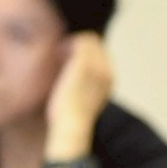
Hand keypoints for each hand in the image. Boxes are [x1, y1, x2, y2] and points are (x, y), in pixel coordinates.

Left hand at [45, 33, 113, 157]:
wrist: (71, 127)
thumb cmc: (70, 120)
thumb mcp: (82, 101)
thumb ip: (83, 88)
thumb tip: (73, 81)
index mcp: (109, 81)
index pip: (102, 55)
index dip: (85, 53)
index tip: (68, 59)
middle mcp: (107, 72)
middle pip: (97, 45)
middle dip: (78, 45)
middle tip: (61, 53)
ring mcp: (97, 67)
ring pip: (88, 41)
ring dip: (72, 43)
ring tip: (59, 53)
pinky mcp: (84, 64)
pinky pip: (79, 42)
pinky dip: (67, 45)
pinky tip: (57, 53)